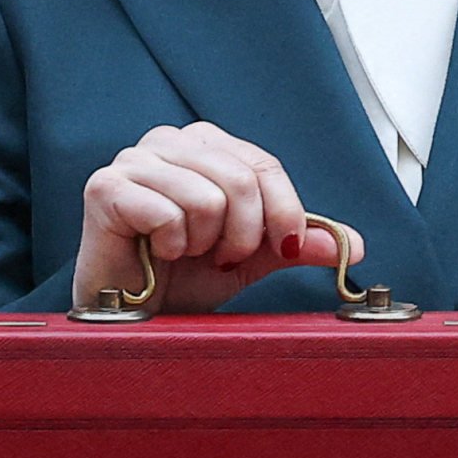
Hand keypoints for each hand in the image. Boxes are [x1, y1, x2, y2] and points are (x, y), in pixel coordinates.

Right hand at [71, 124, 342, 315]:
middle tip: (221, 258)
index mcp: (204, 145)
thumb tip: (353, 243)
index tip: (286, 249)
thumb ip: (297, 242)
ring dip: (203, 244)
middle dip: (243, 236)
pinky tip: (156, 253)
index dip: (285, 213)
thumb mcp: (252, 258)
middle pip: (240, 179)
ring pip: (207, 198)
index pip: (263, 165)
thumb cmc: (183, 278)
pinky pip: (167, 214)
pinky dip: (171, 246)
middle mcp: (167, 141)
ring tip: (184, 253)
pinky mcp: (105, 187)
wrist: (135, 316)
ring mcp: (133, 160)